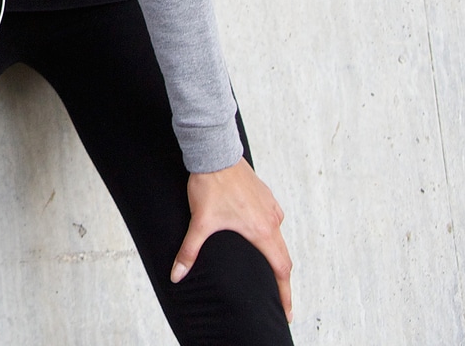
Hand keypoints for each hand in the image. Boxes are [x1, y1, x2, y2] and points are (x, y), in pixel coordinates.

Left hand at [171, 156, 291, 320]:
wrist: (214, 151)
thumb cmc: (210, 185)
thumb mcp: (199, 222)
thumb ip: (189, 252)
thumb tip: (176, 275)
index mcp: (262, 231)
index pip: (281, 270)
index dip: (285, 294)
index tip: (287, 312)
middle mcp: (272, 219)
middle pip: (284, 256)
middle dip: (282, 279)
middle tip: (279, 298)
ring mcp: (270, 205)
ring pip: (278, 235)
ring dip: (276, 252)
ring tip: (268, 265)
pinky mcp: (265, 193)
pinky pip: (272, 217)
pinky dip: (270, 231)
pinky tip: (258, 232)